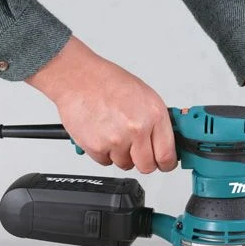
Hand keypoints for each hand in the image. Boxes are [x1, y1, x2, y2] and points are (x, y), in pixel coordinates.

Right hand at [26, 36, 176, 172]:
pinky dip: (104, 152)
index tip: (164, 164)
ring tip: (114, 132)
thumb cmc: (108, 82)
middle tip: (137, 150)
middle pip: (147, 167)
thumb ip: (157, 122)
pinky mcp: (97, 147)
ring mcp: (117, 140)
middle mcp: (137, 129)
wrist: (78, 78)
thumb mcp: (145, 96)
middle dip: (143, 161)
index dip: (166, 163)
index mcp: (154, 115)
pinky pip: (106, 162)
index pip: (167, 155)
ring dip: (121, 154)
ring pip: (125, 165)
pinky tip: (102, 133)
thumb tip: (166, 142)